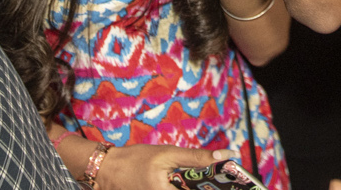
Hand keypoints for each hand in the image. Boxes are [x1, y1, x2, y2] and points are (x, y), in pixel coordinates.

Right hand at [94, 144, 230, 189]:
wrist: (106, 169)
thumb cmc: (136, 160)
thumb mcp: (167, 154)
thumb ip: (196, 157)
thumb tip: (226, 156)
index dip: (217, 189)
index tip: (234, 185)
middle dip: (206, 188)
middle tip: (224, 183)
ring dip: (195, 188)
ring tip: (209, 183)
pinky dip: (182, 189)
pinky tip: (188, 185)